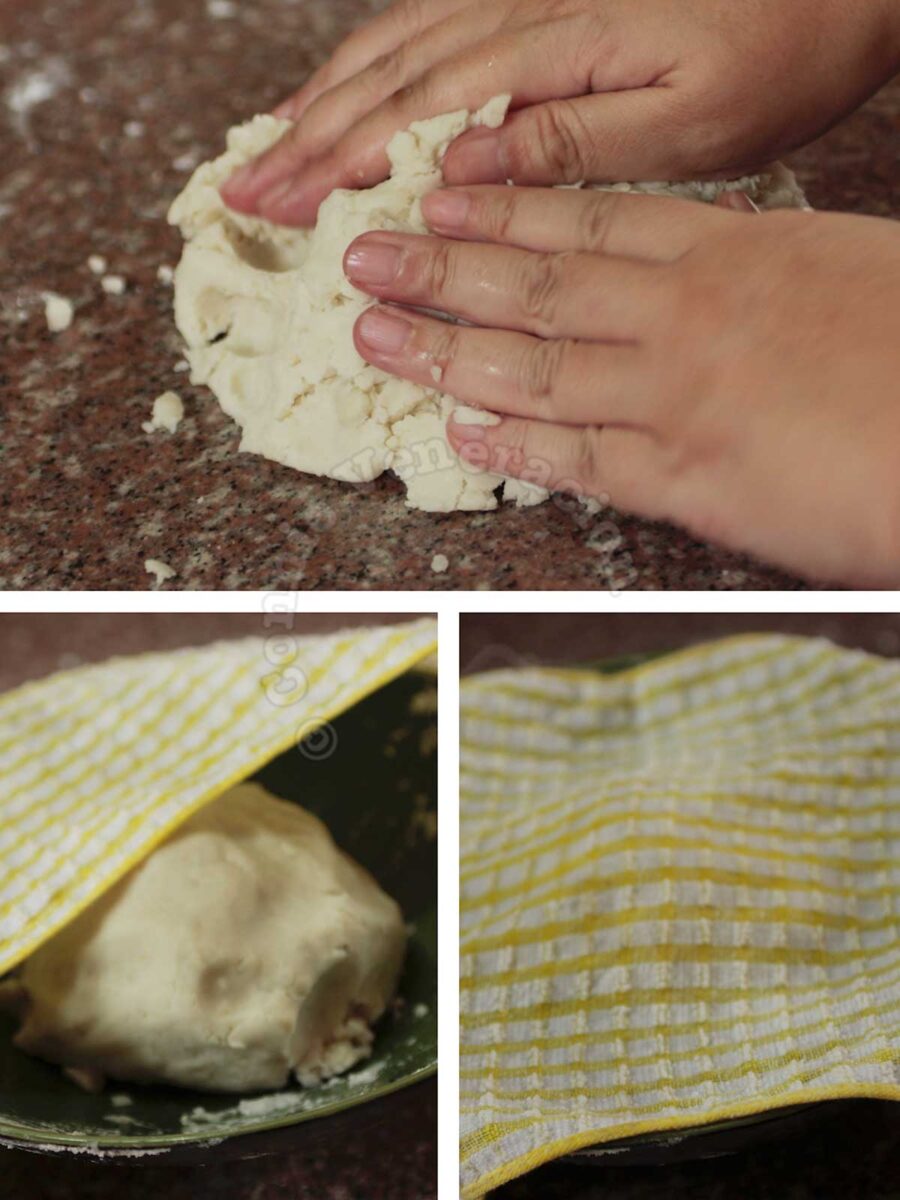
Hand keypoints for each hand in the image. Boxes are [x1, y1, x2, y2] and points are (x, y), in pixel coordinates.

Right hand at [222, 0, 899, 225]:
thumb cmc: (785, 45)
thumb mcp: (693, 119)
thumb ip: (573, 143)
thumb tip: (465, 171)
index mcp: (554, 46)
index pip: (416, 112)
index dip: (334, 164)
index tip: (276, 208)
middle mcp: (524, 8)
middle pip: (386, 76)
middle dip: (305, 140)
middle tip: (240, 192)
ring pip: (397, 44)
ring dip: (324, 100)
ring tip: (267, 147)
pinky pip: (435, 25)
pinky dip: (376, 65)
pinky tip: (350, 92)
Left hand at [341, 185, 899, 586]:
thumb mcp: (843, 269)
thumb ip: (762, 270)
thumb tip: (717, 266)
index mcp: (732, 253)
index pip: (589, 223)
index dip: (502, 212)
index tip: (439, 200)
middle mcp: (687, 316)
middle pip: (537, 285)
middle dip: (440, 269)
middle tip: (364, 258)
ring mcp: (678, 397)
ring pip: (534, 365)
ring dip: (443, 350)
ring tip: (375, 337)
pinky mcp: (690, 479)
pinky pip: (578, 457)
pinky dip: (511, 444)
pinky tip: (457, 431)